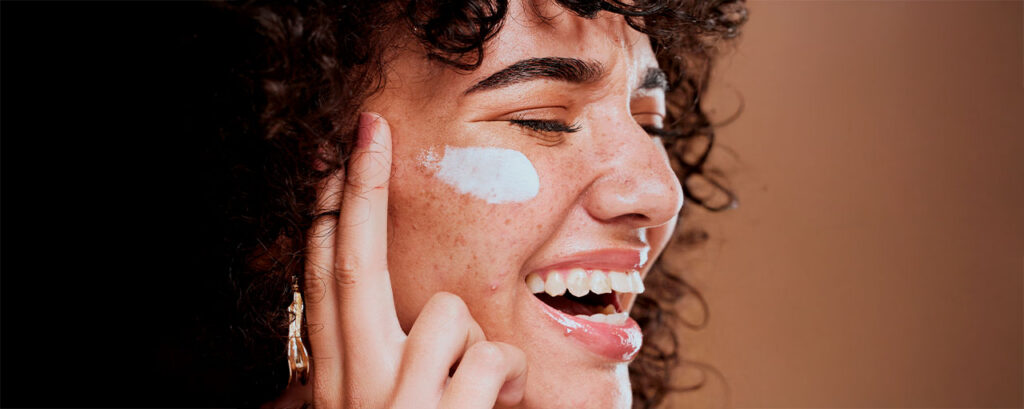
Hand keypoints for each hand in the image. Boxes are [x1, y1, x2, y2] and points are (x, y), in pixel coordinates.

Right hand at [302, 113, 527, 408]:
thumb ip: (370, 372)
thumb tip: (367, 335)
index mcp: (337, 383)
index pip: (323, 285)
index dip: (325, 220)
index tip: (331, 165)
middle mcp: (355, 387)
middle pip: (354, 266)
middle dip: (361, 188)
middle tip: (370, 124)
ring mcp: (397, 401)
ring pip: (447, 311)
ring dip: (476, 338)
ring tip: (483, 391)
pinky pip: (494, 356)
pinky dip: (513, 377)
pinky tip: (505, 404)